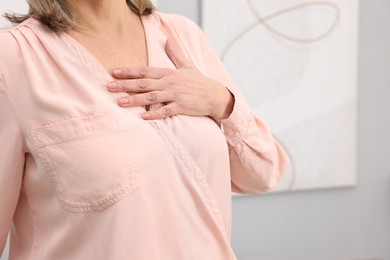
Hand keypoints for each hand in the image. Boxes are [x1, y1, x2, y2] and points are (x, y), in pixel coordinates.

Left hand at [107, 38, 233, 120]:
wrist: (215, 95)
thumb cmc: (199, 82)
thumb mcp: (187, 65)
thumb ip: (175, 53)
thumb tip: (168, 39)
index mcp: (168, 73)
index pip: (145, 71)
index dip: (129, 72)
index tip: (114, 72)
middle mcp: (169, 83)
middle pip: (144, 83)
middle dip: (125, 85)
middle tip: (109, 87)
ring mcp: (175, 95)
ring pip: (151, 97)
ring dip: (135, 100)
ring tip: (120, 102)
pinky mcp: (181, 106)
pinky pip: (166, 111)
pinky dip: (155, 114)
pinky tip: (143, 117)